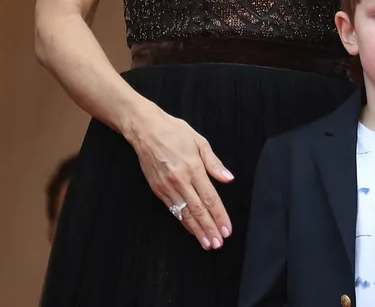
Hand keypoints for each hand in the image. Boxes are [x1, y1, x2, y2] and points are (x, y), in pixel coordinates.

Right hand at [127, 105, 233, 248]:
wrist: (145, 129)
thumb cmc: (175, 132)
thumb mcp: (200, 142)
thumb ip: (214, 163)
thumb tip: (228, 179)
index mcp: (193, 169)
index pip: (210, 198)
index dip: (219, 216)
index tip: (226, 229)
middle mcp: (180, 181)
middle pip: (198, 210)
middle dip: (209, 229)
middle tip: (217, 243)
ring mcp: (167, 187)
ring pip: (184, 213)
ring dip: (196, 230)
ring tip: (206, 243)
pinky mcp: (157, 190)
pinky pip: (172, 209)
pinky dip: (182, 221)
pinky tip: (190, 230)